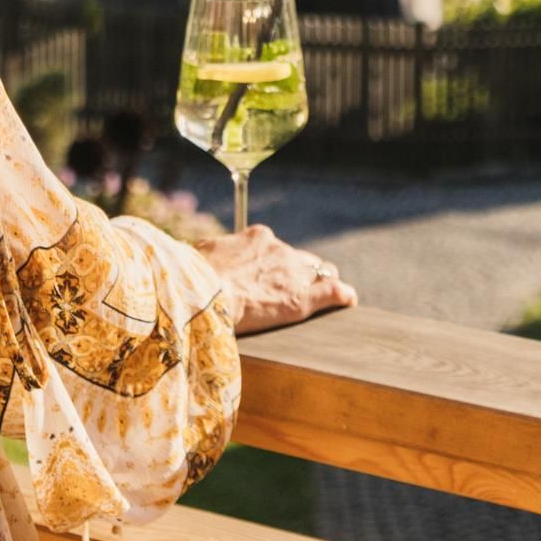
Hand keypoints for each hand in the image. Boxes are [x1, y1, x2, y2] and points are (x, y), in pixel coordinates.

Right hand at [202, 224, 355, 334]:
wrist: (203, 294)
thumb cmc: (194, 277)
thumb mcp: (202, 254)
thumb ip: (214, 255)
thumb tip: (201, 257)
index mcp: (258, 238)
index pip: (277, 249)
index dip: (275, 264)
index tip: (267, 276)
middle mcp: (280, 251)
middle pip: (302, 261)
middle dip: (298, 274)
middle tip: (288, 293)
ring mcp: (294, 273)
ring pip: (321, 273)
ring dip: (318, 285)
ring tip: (318, 299)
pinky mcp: (303, 298)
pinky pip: (335, 292)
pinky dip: (342, 296)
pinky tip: (346, 301)